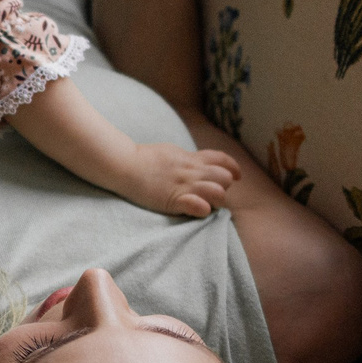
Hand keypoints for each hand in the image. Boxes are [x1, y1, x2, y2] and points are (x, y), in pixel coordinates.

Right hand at [107, 141, 243, 217]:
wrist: (125, 164)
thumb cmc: (144, 159)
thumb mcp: (172, 152)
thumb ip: (188, 159)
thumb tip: (197, 162)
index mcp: (191, 158)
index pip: (222, 160)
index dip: (233, 168)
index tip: (236, 176)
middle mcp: (192, 171)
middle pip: (225, 178)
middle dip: (224, 187)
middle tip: (212, 194)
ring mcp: (184, 185)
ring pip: (218, 192)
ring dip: (216, 200)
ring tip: (206, 204)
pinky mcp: (174, 199)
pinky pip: (199, 206)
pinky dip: (204, 210)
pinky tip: (199, 210)